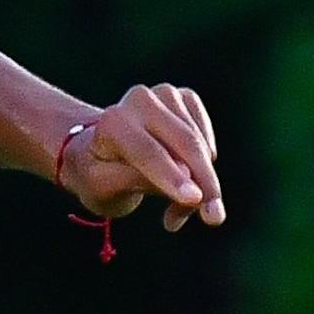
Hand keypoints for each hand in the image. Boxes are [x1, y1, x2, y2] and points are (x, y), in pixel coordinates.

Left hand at [57, 84, 225, 231]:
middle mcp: (140, 100)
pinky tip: (185, 186)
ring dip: (200, 185)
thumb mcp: (104, 189)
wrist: (100, 153)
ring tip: (176, 214)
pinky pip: (207, 139)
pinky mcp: (186, 99)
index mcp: (112, 121)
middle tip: (214, 219)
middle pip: (184, 144)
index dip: (172, 176)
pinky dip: (203, 168)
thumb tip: (188, 177)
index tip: (195, 200)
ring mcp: (166, 95)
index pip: (148, 151)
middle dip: (203, 183)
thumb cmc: (99, 176)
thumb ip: (138, 181)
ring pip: (200, 145)